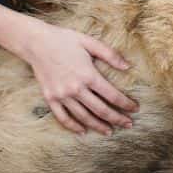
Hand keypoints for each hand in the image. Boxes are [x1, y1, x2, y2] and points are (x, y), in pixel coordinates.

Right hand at [19, 18, 138, 135]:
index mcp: (88, 75)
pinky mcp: (50, 99)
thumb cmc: (65, 40)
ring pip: (83, 117)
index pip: (112, 95)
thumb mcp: (89, 42)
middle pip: (100, 110)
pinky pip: (63, 118)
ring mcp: (62, 95)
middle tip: (128, 125)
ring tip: (109, 131)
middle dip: (117, 119)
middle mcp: (76, 88)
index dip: (125, 104)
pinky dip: (73, 127)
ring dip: (98, 126)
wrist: (37, 43)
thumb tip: (127, 66)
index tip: (135, 109)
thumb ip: (110, 54)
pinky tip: (83, 131)